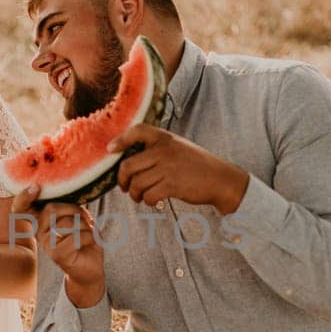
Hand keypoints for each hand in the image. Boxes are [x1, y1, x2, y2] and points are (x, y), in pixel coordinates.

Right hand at [13, 186, 104, 306]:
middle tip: (85, 219)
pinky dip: (89, 237)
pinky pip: (76, 236)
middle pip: (51, 209)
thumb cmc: (84, 241)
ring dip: (85, 226)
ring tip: (88, 233)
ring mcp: (46, 244)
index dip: (24, 197)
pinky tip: (88, 243)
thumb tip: (70, 192)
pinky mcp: (57, 255)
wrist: (90, 269)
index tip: (35, 187)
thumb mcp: (76, 218)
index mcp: (41, 221)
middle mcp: (40, 232)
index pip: (22, 207)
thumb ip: (68, 207)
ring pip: (67, 222)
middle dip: (74, 210)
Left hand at [109, 124, 249, 213]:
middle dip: (122, 180)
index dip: (120, 139)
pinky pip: (148, 195)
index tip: (110, 149)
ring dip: (135, 194)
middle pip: (128, 166)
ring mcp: (168, 167)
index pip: (138, 131)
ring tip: (139, 197)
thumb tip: (129, 163)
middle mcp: (164, 150)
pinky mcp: (172, 185)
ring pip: (136, 184)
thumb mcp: (178, 147)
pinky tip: (153, 200)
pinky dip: (147, 201)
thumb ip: (157, 149)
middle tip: (125, 187)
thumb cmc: (197, 165)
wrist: (220, 179)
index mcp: (165, 138)